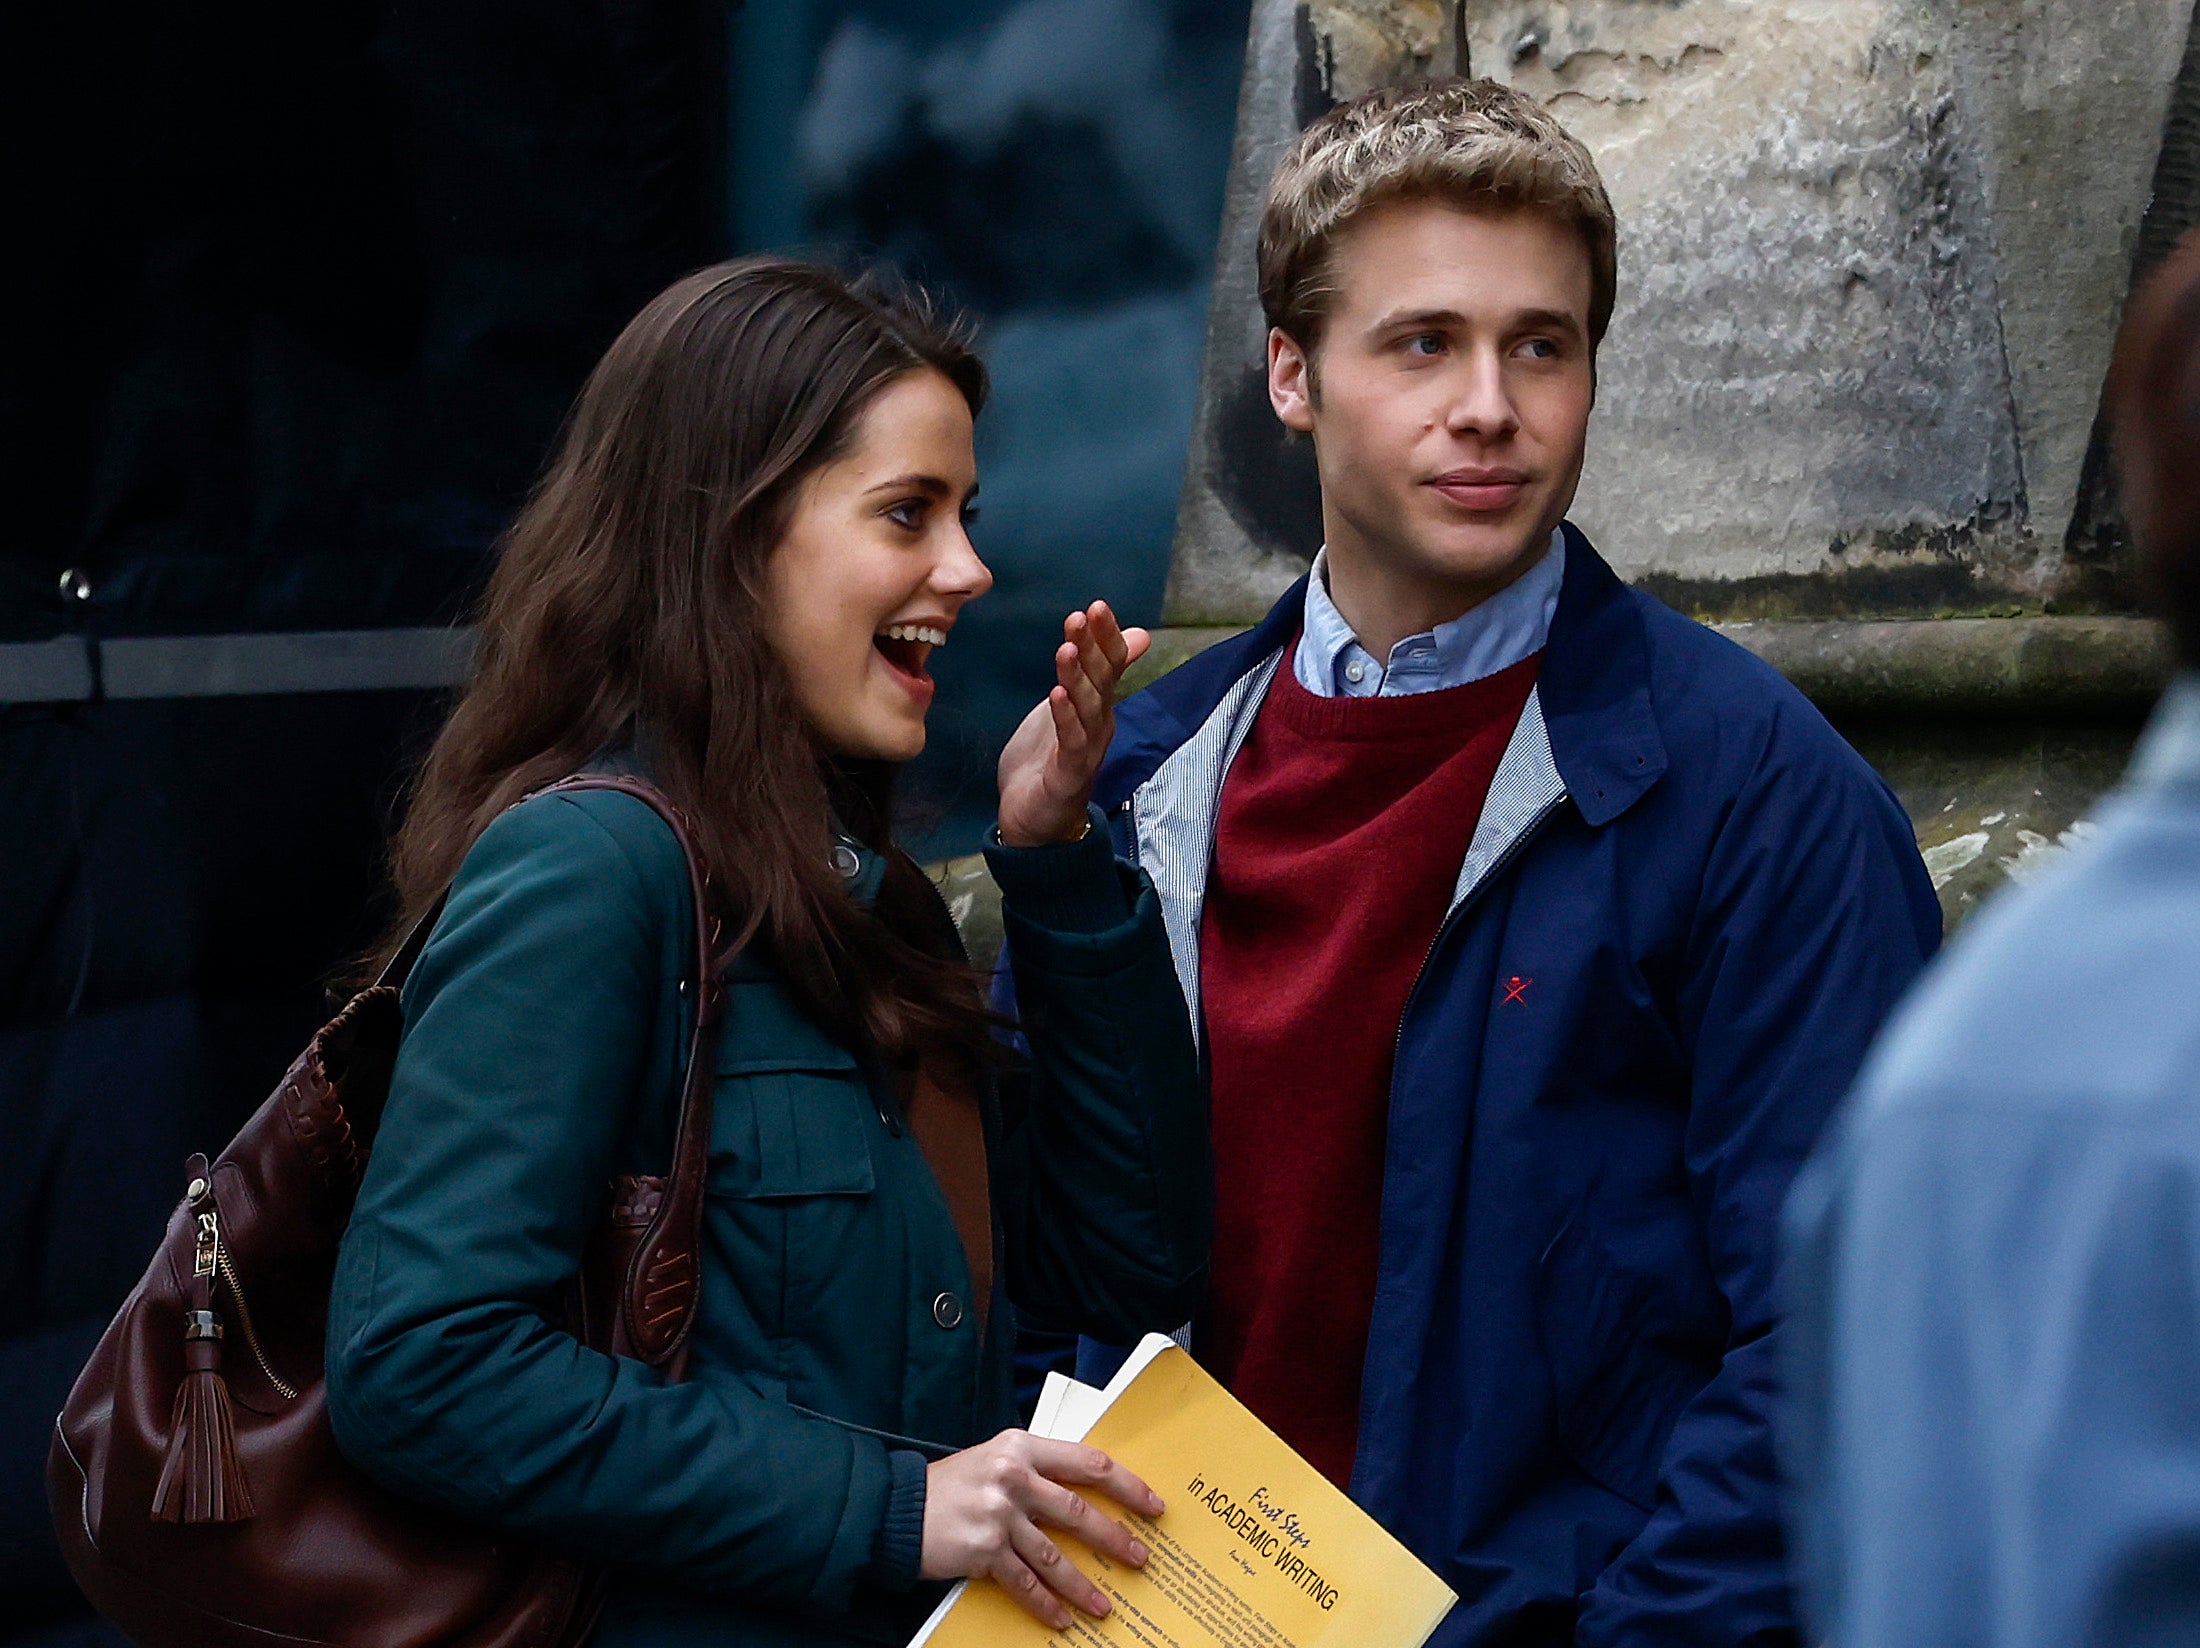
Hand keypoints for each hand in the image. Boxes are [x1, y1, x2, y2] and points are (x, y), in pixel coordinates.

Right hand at [920, 1429, 1164, 1628]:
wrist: (898, 1508)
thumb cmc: (953, 1484)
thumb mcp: (996, 1458)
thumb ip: (1037, 1469)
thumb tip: (1086, 1493)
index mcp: (1022, 1447)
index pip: (1088, 1463)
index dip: (1126, 1485)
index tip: (1152, 1504)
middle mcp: (1013, 1477)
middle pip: (1078, 1511)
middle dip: (1115, 1539)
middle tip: (1140, 1557)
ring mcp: (998, 1515)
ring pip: (1055, 1556)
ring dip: (1082, 1585)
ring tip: (1103, 1605)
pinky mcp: (983, 1550)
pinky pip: (1025, 1583)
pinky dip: (1046, 1604)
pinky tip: (1062, 1617)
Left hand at [997, 601, 1150, 847]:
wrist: (1035, 819)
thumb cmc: (1050, 759)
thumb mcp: (1072, 704)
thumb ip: (1096, 670)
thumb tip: (1138, 634)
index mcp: (1097, 706)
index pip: (1110, 664)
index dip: (1105, 636)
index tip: (1096, 606)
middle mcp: (1099, 724)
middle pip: (1101, 680)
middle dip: (1094, 646)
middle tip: (1085, 615)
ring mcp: (1086, 749)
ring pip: (1087, 708)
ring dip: (1078, 676)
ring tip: (1066, 647)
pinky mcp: (1069, 775)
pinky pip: (1071, 742)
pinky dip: (1066, 717)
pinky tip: (1056, 694)